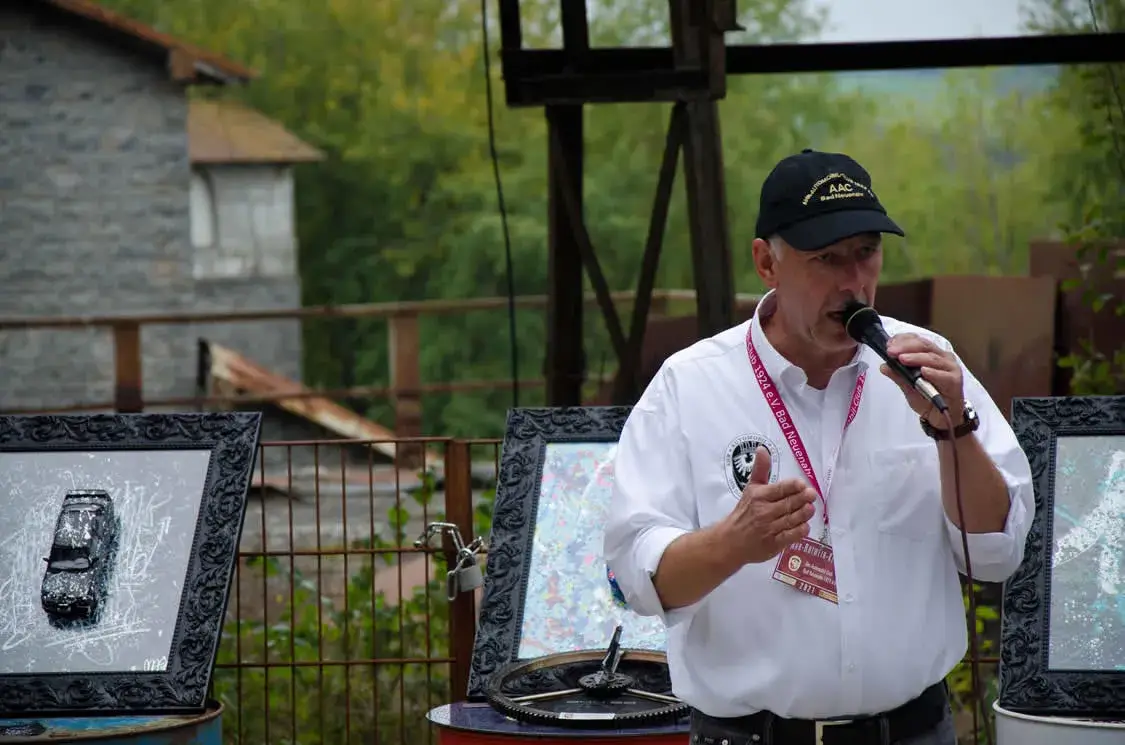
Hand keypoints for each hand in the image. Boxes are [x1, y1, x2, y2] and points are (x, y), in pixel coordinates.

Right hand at [723, 447, 816, 564]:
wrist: (730, 540)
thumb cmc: (744, 512)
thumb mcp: (751, 488)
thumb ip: (761, 469)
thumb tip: (763, 449)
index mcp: (759, 496)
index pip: (779, 489)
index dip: (792, 487)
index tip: (802, 484)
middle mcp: (764, 512)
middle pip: (787, 504)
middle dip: (801, 499)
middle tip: (812, 494)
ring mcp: (769, 529)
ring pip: (790, 520)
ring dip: (802, 514)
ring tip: (811, 509)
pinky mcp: (773, 544)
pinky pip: (788, 537)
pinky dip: (798, 532)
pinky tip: (805, 527)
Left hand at [883, 332, 964, 428]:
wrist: (942, 416)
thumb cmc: (928, 398)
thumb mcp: (908, 387)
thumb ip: (898, 376)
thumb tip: (884, 366)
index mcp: (931, 354)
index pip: (917, 340)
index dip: (902, 340)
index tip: (889, 345)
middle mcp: (942, 358)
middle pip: (924, 346)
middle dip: (906, 347)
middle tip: (892, 351)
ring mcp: (950, 368)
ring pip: (932, 358)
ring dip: (916, 358)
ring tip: (903, 359)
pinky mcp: (955, 381)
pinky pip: (943, 375)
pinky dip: (933, 372)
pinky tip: (924, 371)